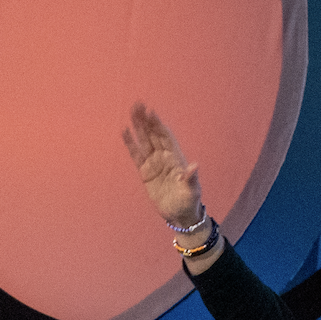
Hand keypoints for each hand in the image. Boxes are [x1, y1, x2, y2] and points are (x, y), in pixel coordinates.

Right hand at [122, 102, 205, 228]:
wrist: (179, 215)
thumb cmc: (189, 202)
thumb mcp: (192, 191)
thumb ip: (191, 178)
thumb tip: (195, 166)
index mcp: (176, 158)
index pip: (166, 137)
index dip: (158, 124)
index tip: (151, 112)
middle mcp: (164, 157)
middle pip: (153, 134)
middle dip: (146, 120)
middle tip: (137, 105)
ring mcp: (154, 163)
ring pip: (144, 141)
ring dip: (138, 127)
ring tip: (131, 112)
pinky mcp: (145, 172)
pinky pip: (136, 155)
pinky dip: (131, 144)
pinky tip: (125, 131)